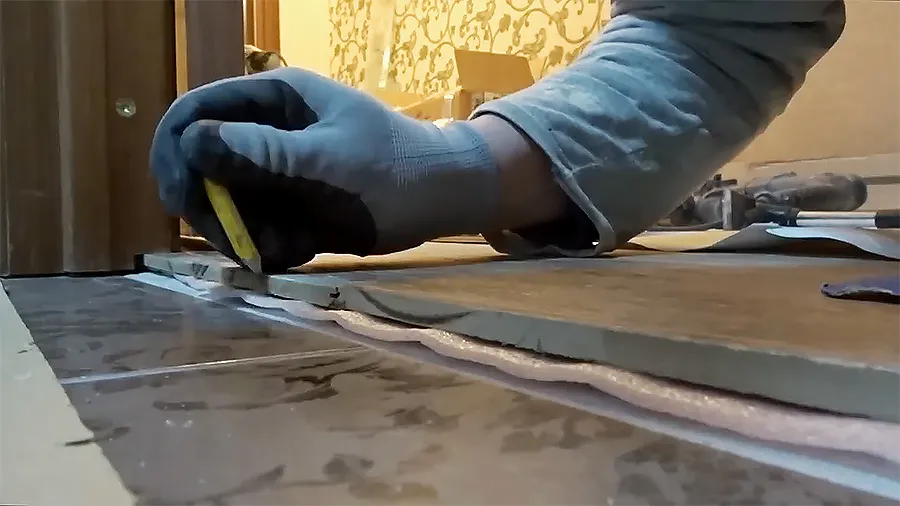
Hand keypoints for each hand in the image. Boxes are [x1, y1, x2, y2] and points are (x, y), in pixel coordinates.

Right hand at [150, 68, 499, 270]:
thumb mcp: (328, 160)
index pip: (196, 113)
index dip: (176, 153)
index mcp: (274, 100)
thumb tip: (192, 141)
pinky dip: (270, 246)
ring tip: (293, 246)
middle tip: (245, 248)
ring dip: (248, 235)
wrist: (443, 198)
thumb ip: (263, 153)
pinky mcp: (290, 205)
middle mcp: (267, 132)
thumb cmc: (395, 168)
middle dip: (217, 211)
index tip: (180, 201)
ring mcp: (277, 171)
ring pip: (227, 206)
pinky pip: (256, 229)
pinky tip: (303, 249)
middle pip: (203, 167)